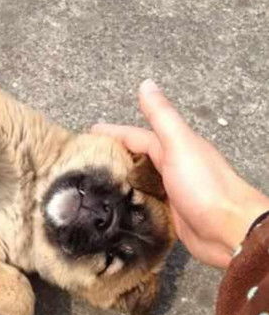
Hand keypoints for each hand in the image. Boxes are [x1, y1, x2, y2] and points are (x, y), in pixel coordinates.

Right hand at [92, 79, 268, 267]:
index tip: (89, 136)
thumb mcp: (179, 145)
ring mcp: (171, 193)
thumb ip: (162, 117)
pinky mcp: (169, 215)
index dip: (114, 134)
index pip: (137, 136)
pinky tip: (114, 209)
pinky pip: (144, 205)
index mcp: (174, 148)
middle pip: (137, 159)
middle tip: (85, 164)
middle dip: (113, 158)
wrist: (229, 231)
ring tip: (93, 188)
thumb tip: (146, 84)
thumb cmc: (205, 186)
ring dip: (120, 183)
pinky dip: (130, 204)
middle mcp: (172, 168)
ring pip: (139, 183)